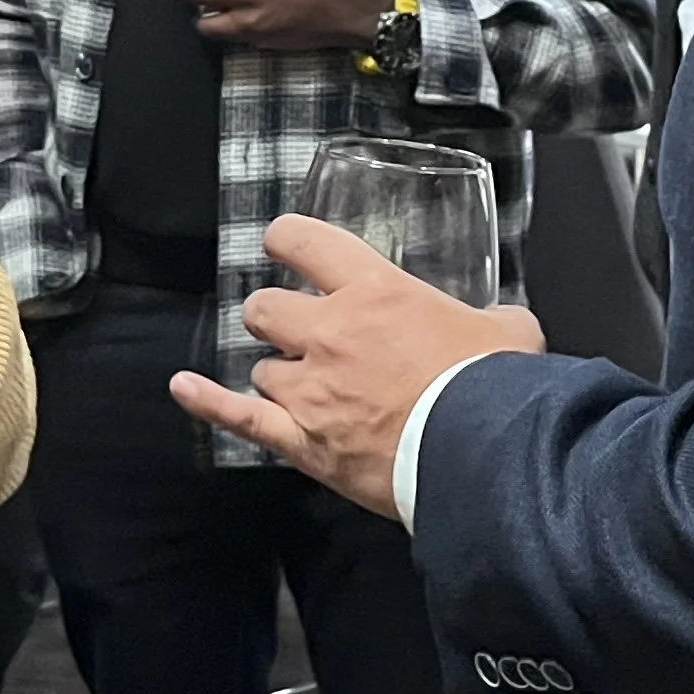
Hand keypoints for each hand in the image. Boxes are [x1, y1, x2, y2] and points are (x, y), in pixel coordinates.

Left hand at [170, 213, 542, 515]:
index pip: (306, 241)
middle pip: (266, 306)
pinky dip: (208, 403)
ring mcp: (308, 387)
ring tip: (306, 387)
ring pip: (262, 366)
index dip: (288, 239)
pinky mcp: (302, 439)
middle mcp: (329, 331)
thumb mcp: (509, 331)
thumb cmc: (494, 390)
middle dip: (277, 315)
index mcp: (375, 291)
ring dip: (279, 373)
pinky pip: (239, 417)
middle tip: (299, 327)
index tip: (286, 244)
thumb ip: (492, 318)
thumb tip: (500, 323)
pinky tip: (185, 390)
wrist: (481, 454)